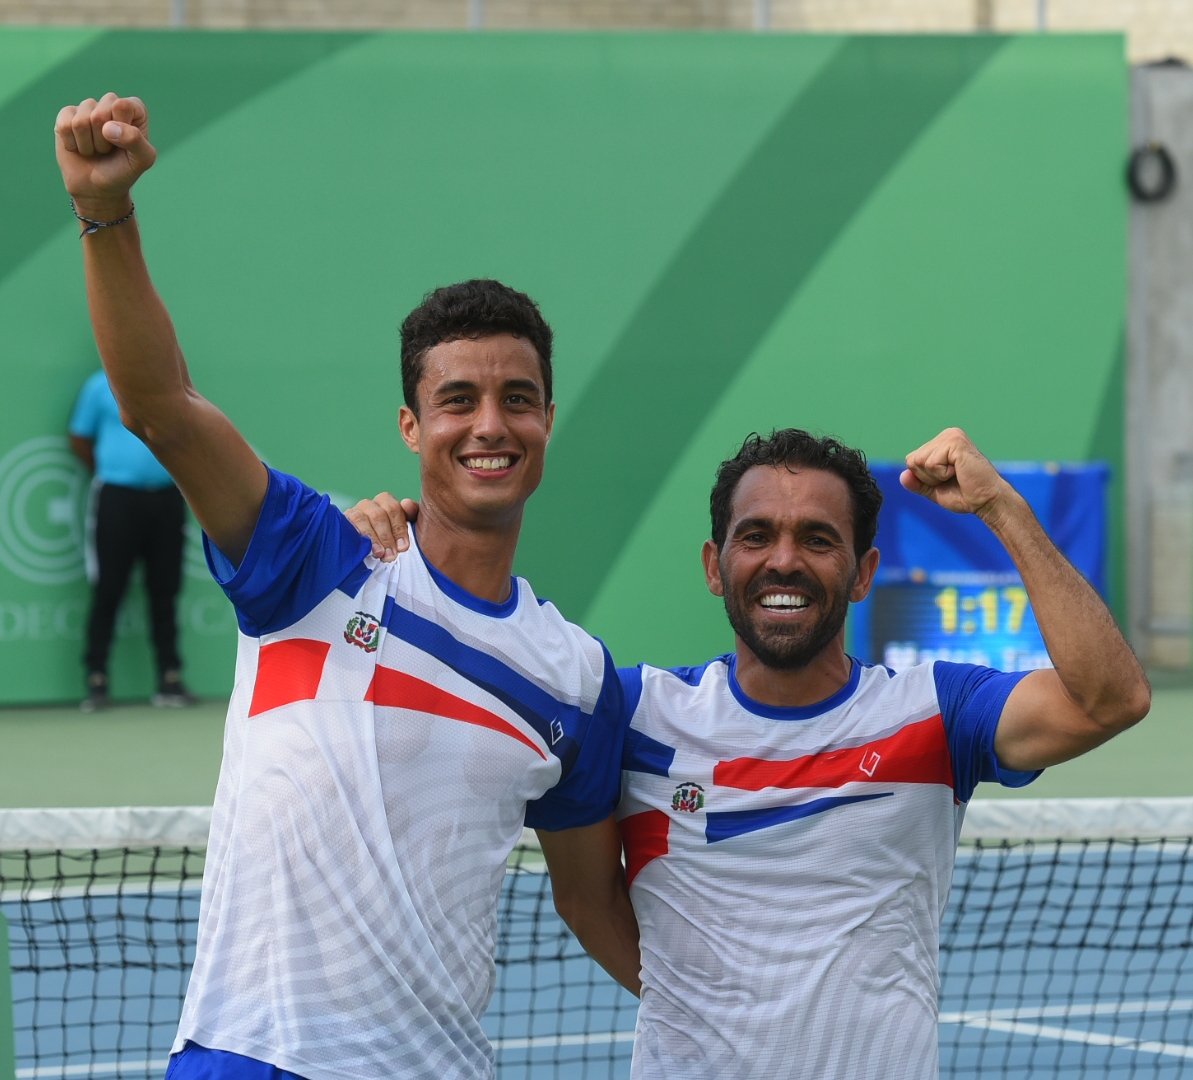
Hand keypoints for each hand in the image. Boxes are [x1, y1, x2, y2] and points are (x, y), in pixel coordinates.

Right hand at [55, 93, 155, 214]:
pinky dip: (72, 144)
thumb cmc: (124, 170)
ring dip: (88, 144)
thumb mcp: (142, 160)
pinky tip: (79, 147)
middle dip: (103, 141)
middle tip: (108, 149)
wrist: (98, 187)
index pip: (122, 106)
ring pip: (81, 121)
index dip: (121, 130)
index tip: (125, 144)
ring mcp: (87, 107)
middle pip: (99, 114)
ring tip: (96, 149)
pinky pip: (64, 125)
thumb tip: (107, 127)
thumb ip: (136, 141)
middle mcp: (110, 102)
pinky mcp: (66, 115)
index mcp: (133, 108)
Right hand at [344, 492, 417, 561]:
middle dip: (386, 536)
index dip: (399, 528)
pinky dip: (356, 536)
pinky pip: (346, 524)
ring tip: (378, 554)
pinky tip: (362, 548)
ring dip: (372, 538)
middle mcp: (369, 506)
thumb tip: (406, 503)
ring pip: (361, 518)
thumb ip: (412, 514)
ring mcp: (354, 513)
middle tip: (391, 555)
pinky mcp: (341, 523)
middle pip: (378, 514)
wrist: (371, 559)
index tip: (403, 547)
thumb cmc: (394, 543)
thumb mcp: (405, 530)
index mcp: (386, 504)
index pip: (393, 508)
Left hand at [899, 427, 1009, 520]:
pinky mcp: (955, 442)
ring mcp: (951, 436)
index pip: (911, 460)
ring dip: (935, 476)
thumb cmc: (966, 495)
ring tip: (956, 475)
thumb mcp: (934, 490)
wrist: (987, 501)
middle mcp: (946, 435)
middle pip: (912, 460)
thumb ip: (917, 483)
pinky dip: (942, 474)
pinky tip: (959, 471)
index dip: (924, 478)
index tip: (946, 481)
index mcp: (941, 443)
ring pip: (919, 461)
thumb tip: (902, 476)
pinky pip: (931, 463)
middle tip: (952, 479)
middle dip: (928, 478)